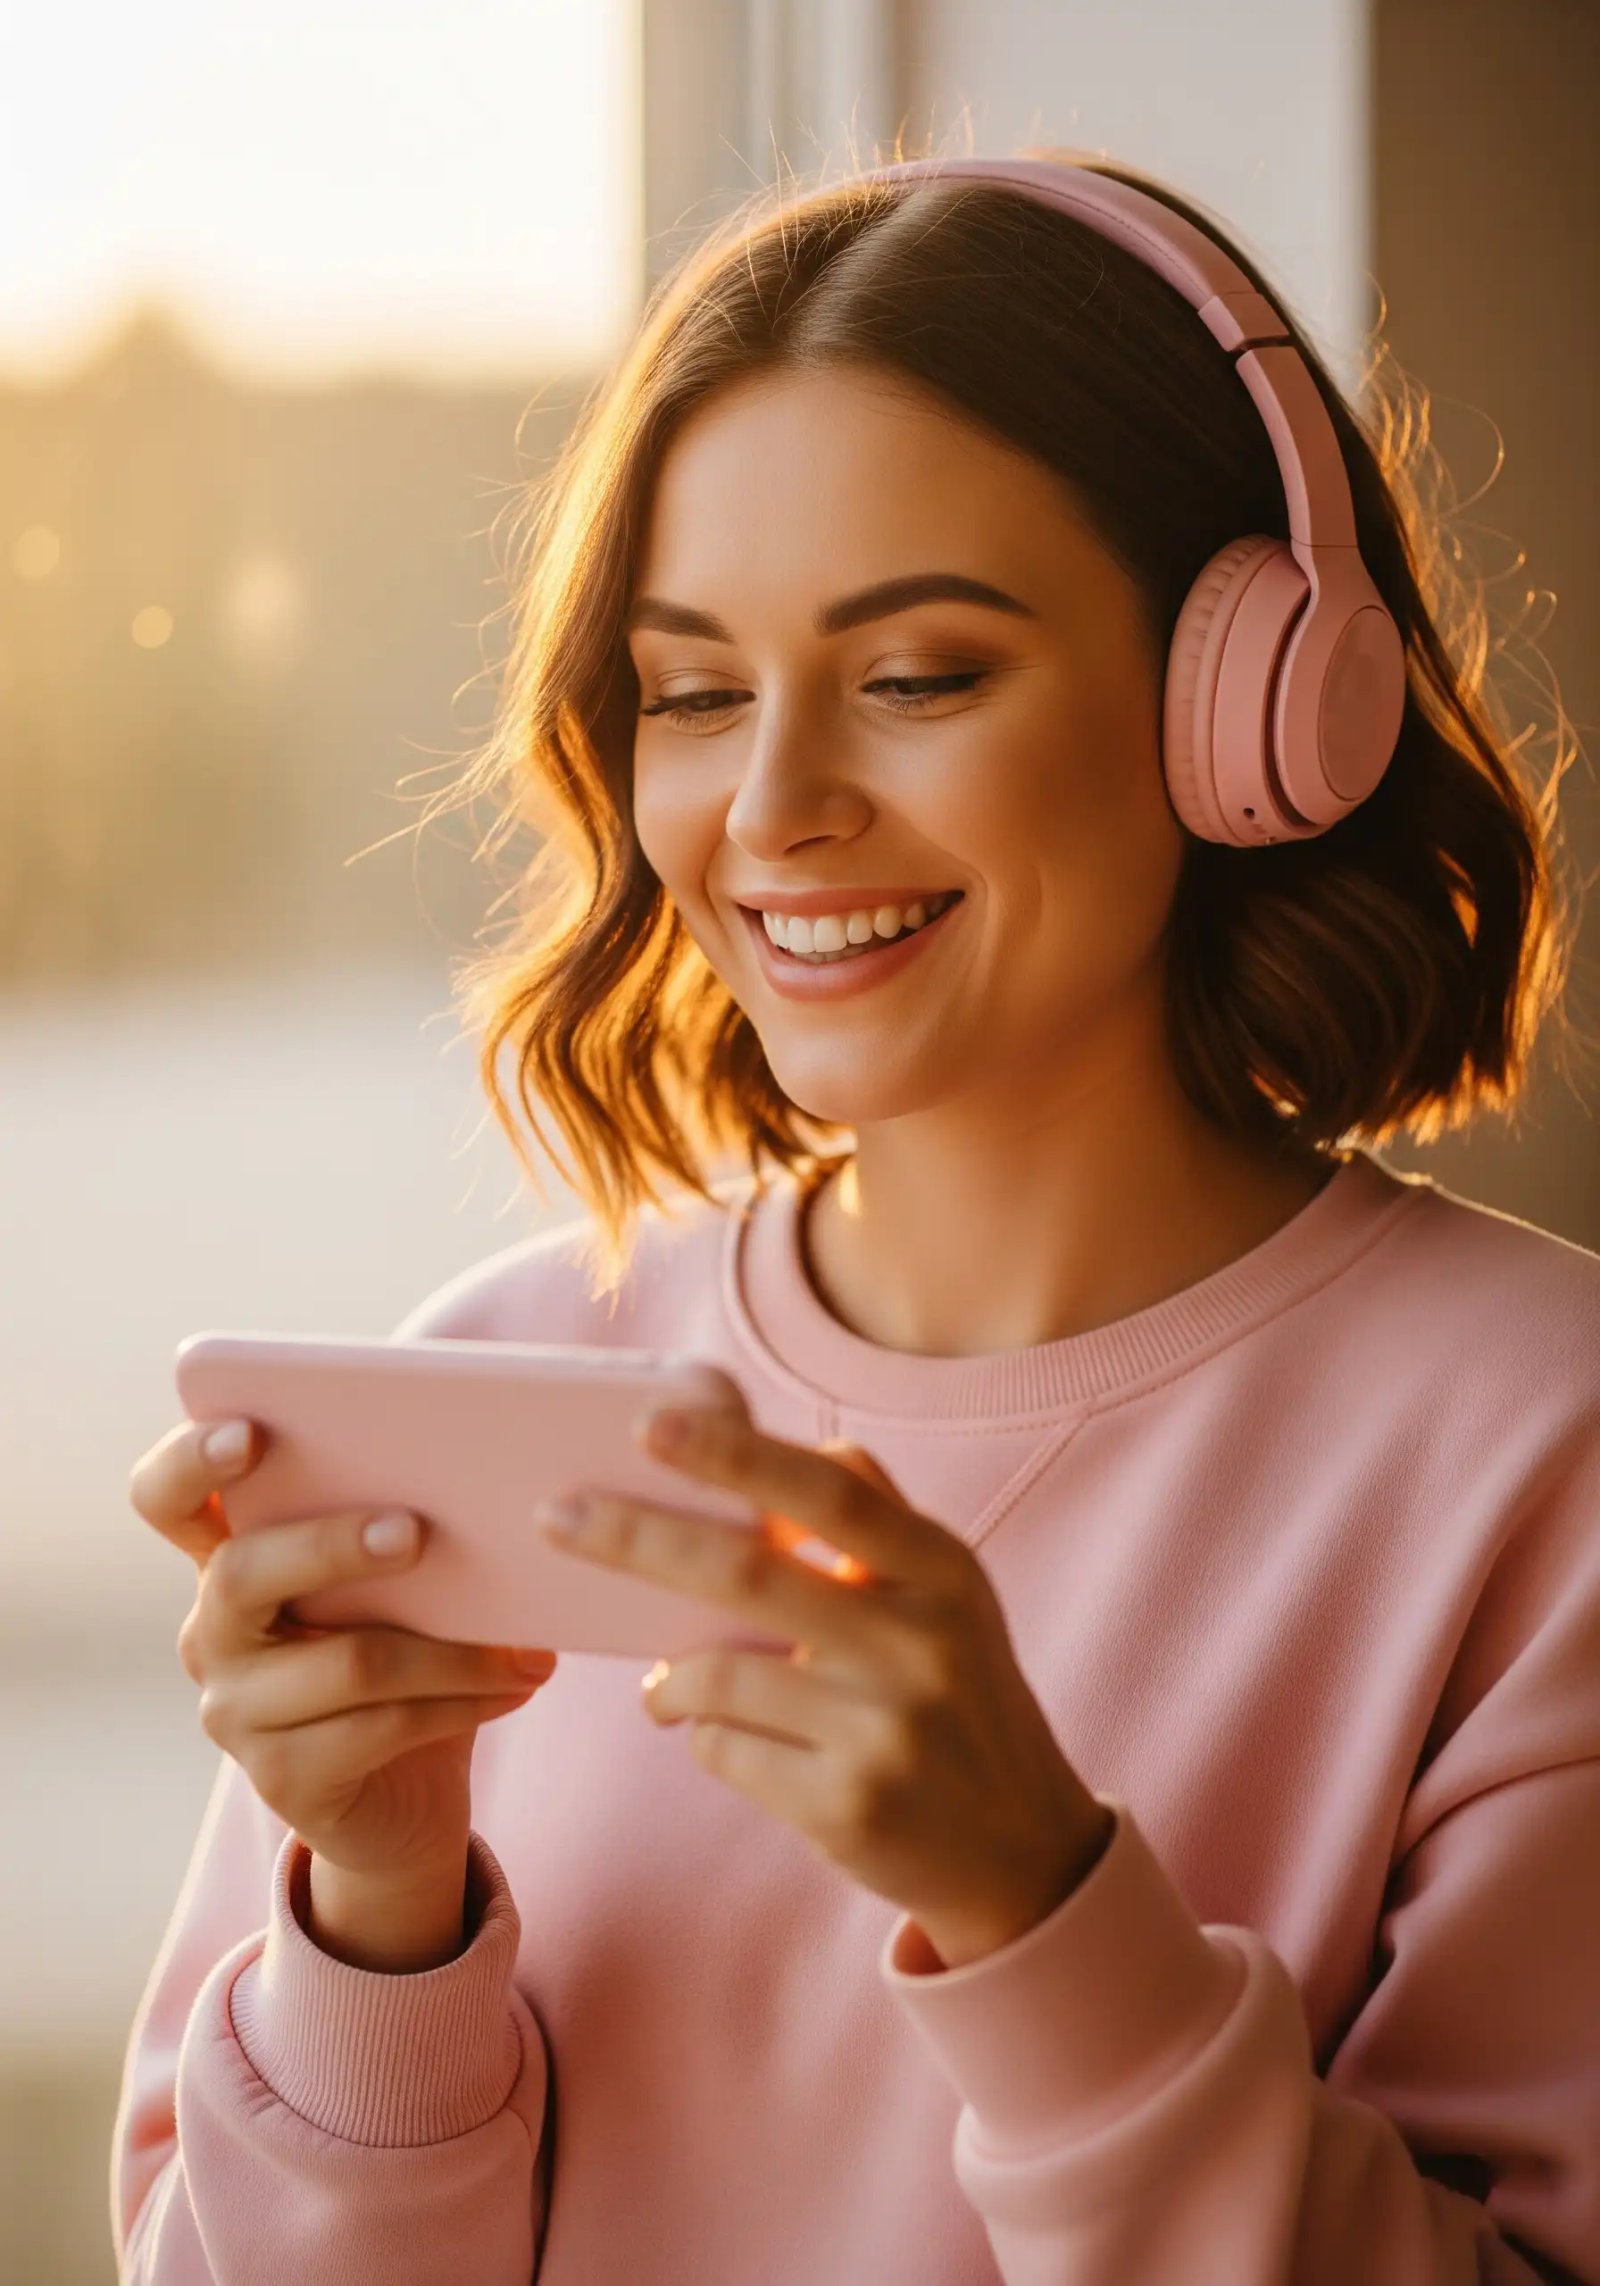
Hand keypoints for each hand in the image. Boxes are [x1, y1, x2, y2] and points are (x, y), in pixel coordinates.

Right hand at [127, 1415, 559, 1882]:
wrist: (407, 1795)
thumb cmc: (402, 1650)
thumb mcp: (395, 1582)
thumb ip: (398, 1516)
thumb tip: (475, 1452)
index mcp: (229, 1559)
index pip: (167, 1498)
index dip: (190, 1461)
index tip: (248, 1434)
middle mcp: (212, 1632)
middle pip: (245, 1571)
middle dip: (333, 1544)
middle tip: (418, 1531)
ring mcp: (235, 1711)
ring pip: (348, 1661)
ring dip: (452, 1651)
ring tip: (527, 1646)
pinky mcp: (281, 1778)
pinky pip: (381, 1727)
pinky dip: (462, 1702)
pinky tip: (515, 1686)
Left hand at [538, 1399, 1113, 1969]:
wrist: (1022, 1848)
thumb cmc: (956, 1692)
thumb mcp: (947, 1594)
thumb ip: (873, 1516)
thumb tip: (775, 1439)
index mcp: (942, 1570)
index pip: (828, 1492)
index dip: (736, 1456)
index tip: (652, 1424)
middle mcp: (920, 1643)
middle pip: (748, 1571)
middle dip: (638, 1538)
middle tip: (558, 1517)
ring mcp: (884, 1730)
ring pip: (717, 1674)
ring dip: (666, 1676)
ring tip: (662, 1684)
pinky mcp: (847, 1806)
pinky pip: (725, 1749)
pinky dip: (701, 1734)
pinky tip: (720, 1738)